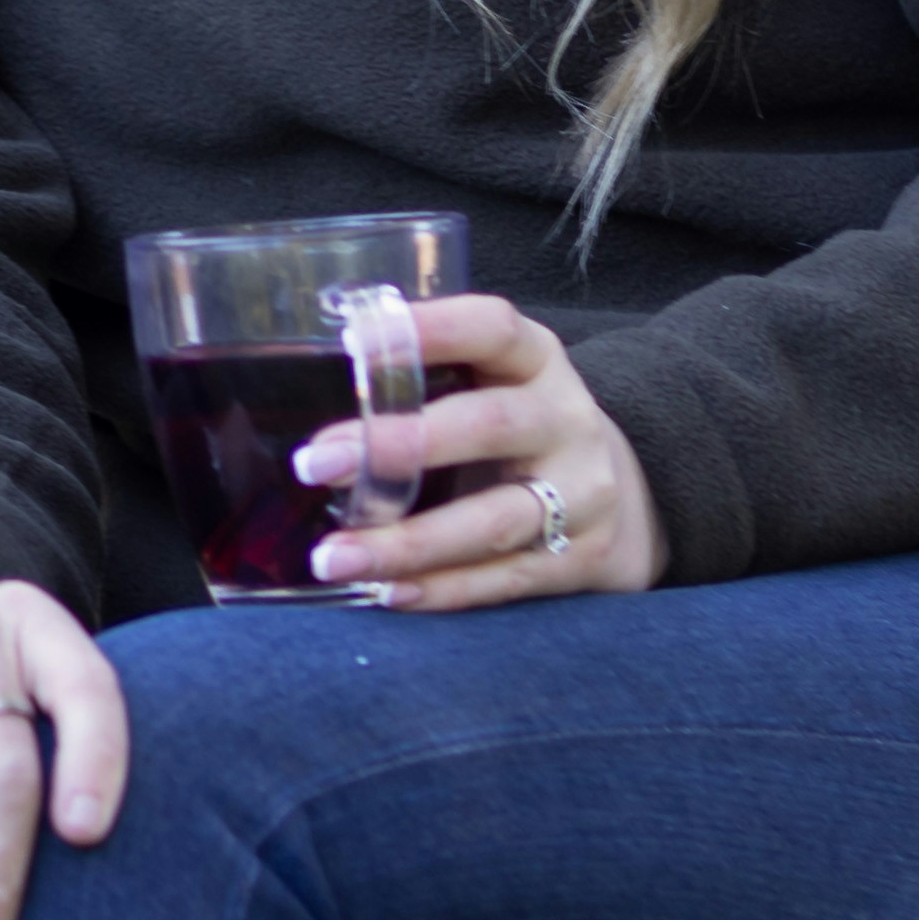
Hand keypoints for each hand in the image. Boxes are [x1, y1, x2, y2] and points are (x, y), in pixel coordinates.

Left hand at [302, 295, 665, 607]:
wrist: (621, 497)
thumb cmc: (515, 428)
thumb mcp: (493, 381)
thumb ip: (425, 377)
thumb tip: (297, 385)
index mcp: (536, 359)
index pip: (490, 328)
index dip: (427, 329)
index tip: (351, 342)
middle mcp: (565, 419)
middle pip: (488, 426)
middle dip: (399, 446)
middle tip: (315, 465)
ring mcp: (581, 493)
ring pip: (492, 520)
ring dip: (406, 542)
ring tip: (333, 557)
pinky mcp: (580, 559)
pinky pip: (502, 579)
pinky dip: (441, 590)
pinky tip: (384, 592)